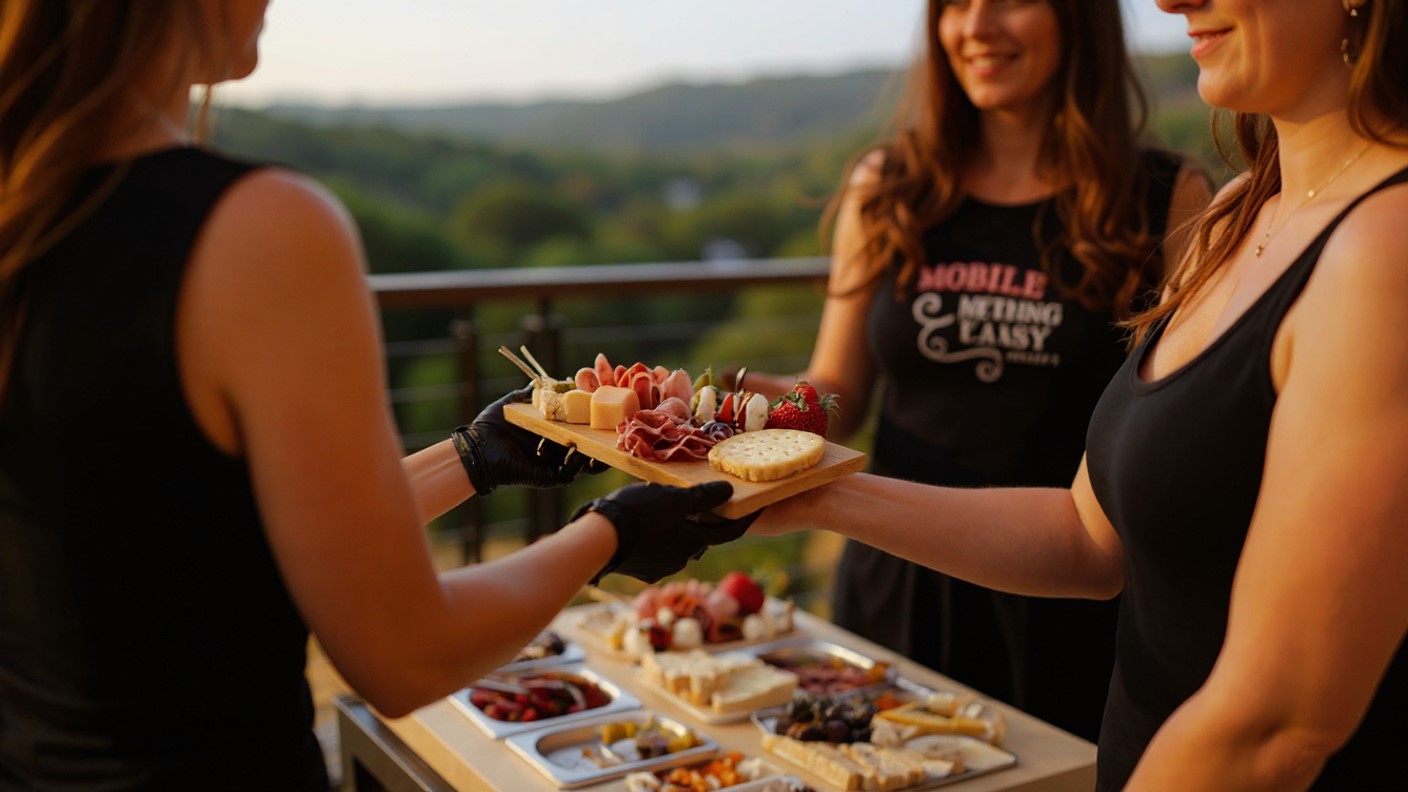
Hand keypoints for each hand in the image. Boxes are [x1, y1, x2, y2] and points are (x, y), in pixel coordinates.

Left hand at [452, 386, 601, 494]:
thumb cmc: (490, 425)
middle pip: (585, 443)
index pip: (575, 425)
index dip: (588, 417)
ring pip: (583, 460)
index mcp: (548, 431)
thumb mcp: (513, 404)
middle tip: (613, 426)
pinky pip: (570, 472)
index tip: (600, 405)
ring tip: (603, 442)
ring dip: (595, 452)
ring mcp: (553, 463)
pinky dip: (577, 462)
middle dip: (600, 437)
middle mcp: (553, 448)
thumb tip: (543, 381)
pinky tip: (577, 449)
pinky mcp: (549, 477)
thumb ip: (530, 394)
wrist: (478, 447)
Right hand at [570, 481, 758, 583]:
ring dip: (678, 532)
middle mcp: (683, 559)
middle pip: (701, 538)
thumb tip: (729, 492)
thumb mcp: (673, 497)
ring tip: (665, 512)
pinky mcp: (644, 571)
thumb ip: (704, 496)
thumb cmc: (639, 513)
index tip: (756, 511)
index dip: (743, 520)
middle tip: (696, 504)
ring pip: (678, 546)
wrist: (600, 540)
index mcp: (695, 541)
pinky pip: (658, 553)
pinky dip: (659, 541)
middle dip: (702, 523)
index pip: (728, 531)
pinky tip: (646, 527)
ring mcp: (662, 568)